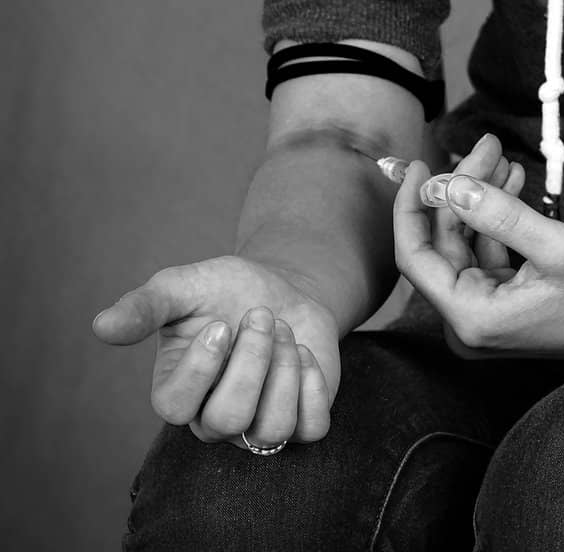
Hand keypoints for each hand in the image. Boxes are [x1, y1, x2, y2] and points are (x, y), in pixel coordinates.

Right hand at [91, 254, 339, 448]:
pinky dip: (312, 385)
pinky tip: (302, 352)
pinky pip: (312, 429)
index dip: (202, 366)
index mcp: (176, 391)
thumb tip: (100, 325)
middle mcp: (213, 418)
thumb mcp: (182, 287)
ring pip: (272, 428)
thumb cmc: (223, 290)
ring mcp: (258, 425)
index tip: (221, 323)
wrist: (280, 286)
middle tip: (260, 315)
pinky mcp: (300, 422)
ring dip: (283, 367)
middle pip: (228, 418)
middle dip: (252, 359)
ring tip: (282, 329)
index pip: (175, 407)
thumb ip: (144, 307)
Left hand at [394, 143, 563, 359]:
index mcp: (471, 318)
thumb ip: (498, 214)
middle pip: (444, 242)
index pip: (415, 256)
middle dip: (461, 189)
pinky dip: (495, 216)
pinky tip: (512, 182)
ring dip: (480, 197)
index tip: (419, 165)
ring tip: (503, 157)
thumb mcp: (554, 245)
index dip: (410, 207)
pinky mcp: (503, 303)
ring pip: (465, 241)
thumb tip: (448, 185)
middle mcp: (470, 322)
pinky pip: (486, 251)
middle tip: (488, 145)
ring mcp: (486, 313)